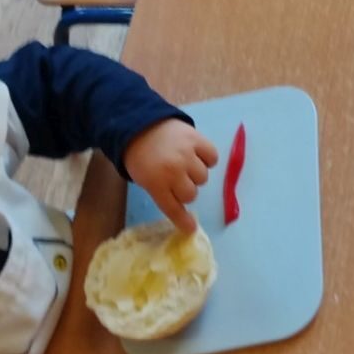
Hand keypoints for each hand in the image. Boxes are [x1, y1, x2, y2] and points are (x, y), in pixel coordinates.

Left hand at [124, 118, 218, 233]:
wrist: (142, 125)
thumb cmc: (141, 157)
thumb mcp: (145, 179)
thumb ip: (162, 194)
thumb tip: (183, 208)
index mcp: (156, 183)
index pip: (173, 208)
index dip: (183, 221)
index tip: (191, 228)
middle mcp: (174, 171)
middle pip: (191, 194)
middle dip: (186, 191)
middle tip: (179, 182)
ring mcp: (187, 154)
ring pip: (203, 178)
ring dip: (196, 175)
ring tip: (187, 165)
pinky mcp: (197, 139)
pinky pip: (212, 158)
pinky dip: (207, 159)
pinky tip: (198, 155)